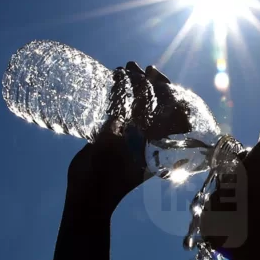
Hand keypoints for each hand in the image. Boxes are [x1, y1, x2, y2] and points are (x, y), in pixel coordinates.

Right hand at [66, 62, 176, 211]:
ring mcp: (133, 137)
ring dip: (132, 85)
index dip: (165, 89)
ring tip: (123, 68)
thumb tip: (148, 95)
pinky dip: (119, 95)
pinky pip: (122, 111)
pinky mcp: (116, 137)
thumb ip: (140, 122)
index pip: (171, 111)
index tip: (153, 73)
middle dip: (147, 82)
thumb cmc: (112, 175)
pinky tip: (113, 79)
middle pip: (155, 104)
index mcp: (159, 144)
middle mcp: (150, 139)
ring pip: (138, 105)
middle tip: (137, 66)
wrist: (89, 193)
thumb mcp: (127, 146)